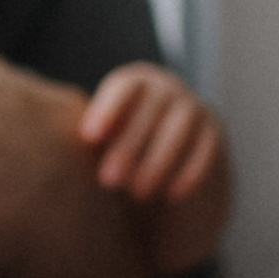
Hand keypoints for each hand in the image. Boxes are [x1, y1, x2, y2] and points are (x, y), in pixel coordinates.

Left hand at [81, 63, 225, 209]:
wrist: (168, 163)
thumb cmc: (119, 147)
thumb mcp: (103, 138)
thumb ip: (91, 136)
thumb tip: (63, 148)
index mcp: (135, 83)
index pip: (123, 88)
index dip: (107, 109)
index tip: (88, 137)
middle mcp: (167, 88)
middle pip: (151, 110)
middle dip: (128, 147)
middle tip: (108, 180)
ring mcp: (195, 108)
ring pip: (180, 130)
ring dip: (158, 162)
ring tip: (137, 193)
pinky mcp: (215, 133)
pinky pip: (206, 150)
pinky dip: (190, 172)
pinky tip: (171, 195)